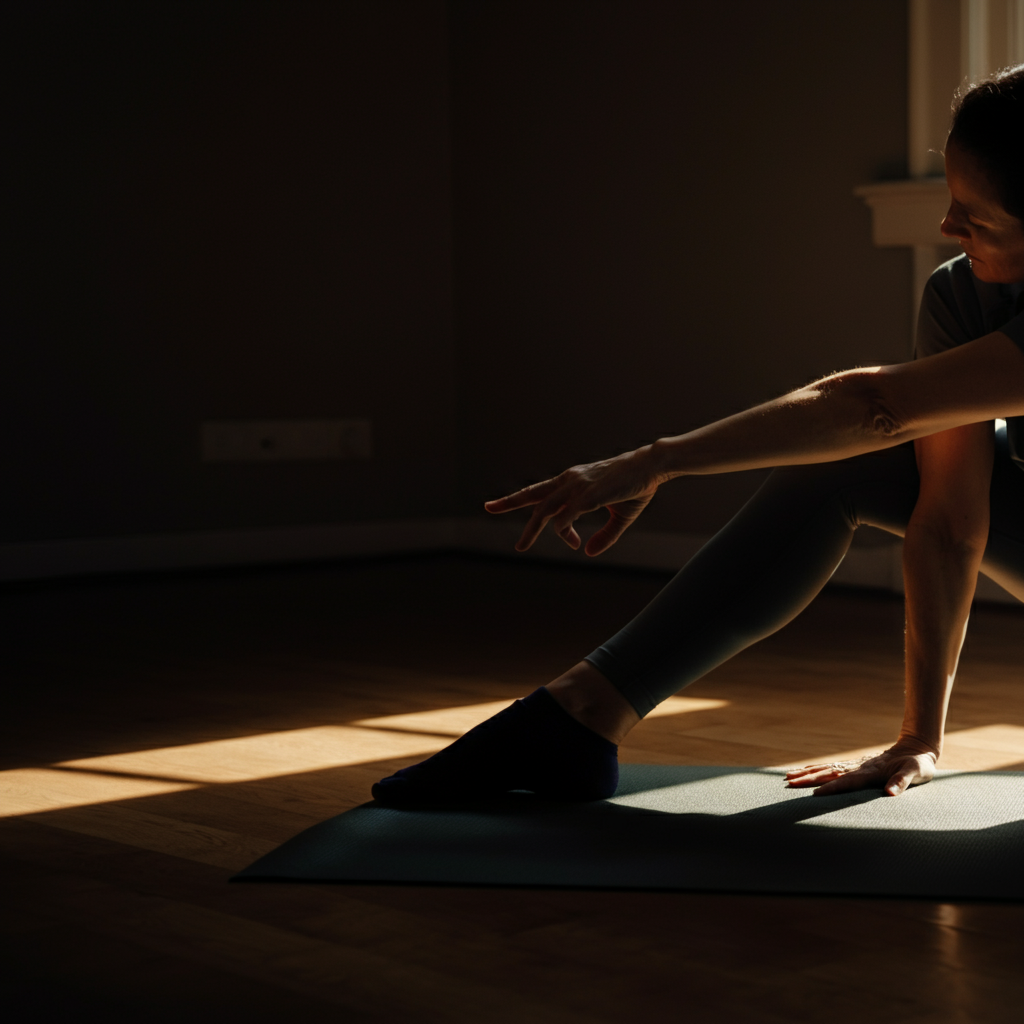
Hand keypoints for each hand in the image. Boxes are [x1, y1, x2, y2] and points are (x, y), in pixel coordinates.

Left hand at [483, 447, 662, 555]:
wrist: (652, 467)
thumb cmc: (636, 487)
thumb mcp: (620, 517)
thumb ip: (604, 536)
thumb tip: (587, 552)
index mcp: (573, 481)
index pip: (543, 493)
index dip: (535, 511)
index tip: (561, 538)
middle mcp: (569, 480)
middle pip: (533, 494)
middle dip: (508, 501)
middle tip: (487, 507)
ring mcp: (577, 487)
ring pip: (544, 510)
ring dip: (531, 529)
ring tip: (521, 547)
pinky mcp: (587, 495)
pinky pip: (566, 517)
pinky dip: (564, 531)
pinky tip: (572, 542)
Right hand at [784, 740, 938, 796]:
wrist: (916, 748)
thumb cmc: (918, 764)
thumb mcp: (916, 773)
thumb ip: (902, 782)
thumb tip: (890, 794)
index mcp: (870, 771)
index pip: (847, 781)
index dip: (831, 787)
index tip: (815, 794)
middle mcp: (858, 767)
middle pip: (828, 773)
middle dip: (808, 778)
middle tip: (788, 783)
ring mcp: (855, 765)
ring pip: (826, 768)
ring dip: (806, 773)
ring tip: (788, 777)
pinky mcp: (855, 766)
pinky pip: (830, 768)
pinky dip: (815, 770)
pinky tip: (806, 772)